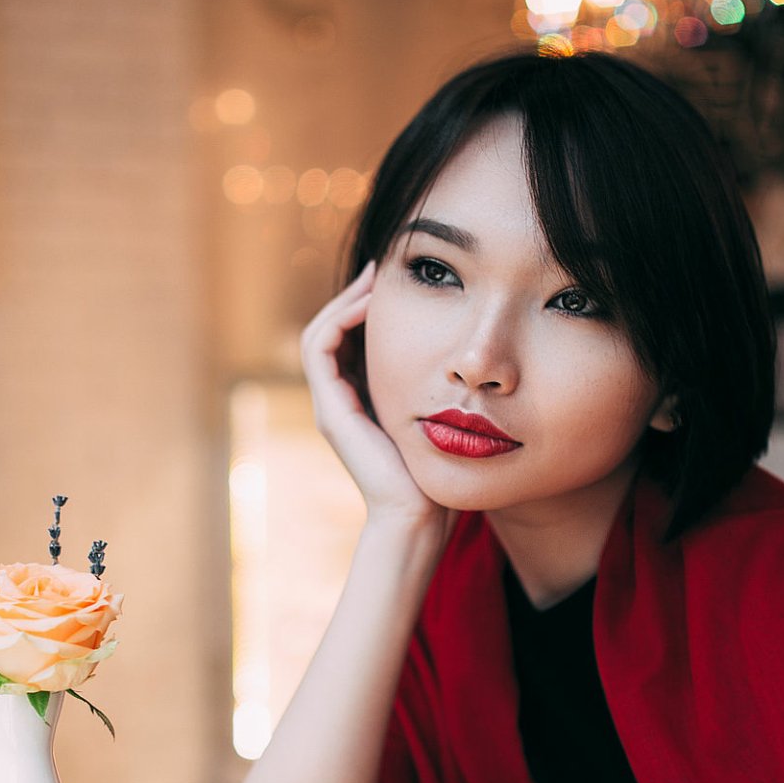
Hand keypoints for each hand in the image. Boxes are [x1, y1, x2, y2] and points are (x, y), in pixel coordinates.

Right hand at [301, 262, 443, 532]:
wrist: (418, 516)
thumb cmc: (435, 474)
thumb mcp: (436, 417)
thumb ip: (434, 389)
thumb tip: (462, 356)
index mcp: (361, 402)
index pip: (351, 340)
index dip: (368, 306)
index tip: (398, 280)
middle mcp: (339, 402)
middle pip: (333, 330)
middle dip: (355, 295)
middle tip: (384, 266)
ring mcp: (330, 406)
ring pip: (321, 333)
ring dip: (345, 300)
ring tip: (376, 277)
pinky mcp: (330, 410)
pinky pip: (321, 348)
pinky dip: (341, 319)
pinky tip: (373, 304)